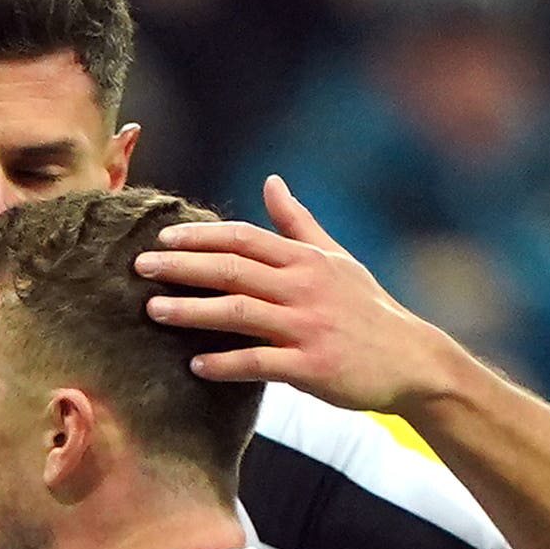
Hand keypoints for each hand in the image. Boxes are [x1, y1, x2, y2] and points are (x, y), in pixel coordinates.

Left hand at [135, 176, 480, 410]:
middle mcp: (304, 287)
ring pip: (239, 313)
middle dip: (182, 267)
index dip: (201, 237)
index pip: (244, 238)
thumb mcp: (336, 259)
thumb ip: (298, 223)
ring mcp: (308, 326)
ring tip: (152, 311)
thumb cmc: (366, 308)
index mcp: (306, 260)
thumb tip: (270, 181)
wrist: (411, 360)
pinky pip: (259, 363)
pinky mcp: (311, 366)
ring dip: (192, 311)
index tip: (162, 239)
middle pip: (233, 269)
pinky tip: (195, 364)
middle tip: (138, 267)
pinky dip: (225, 363)